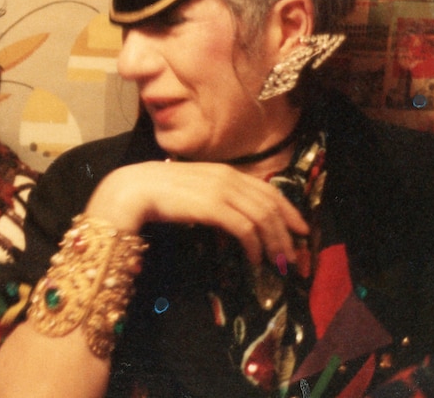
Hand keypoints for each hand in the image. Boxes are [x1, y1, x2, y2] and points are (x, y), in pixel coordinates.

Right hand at [84, 161, 308, 264]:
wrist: (133, 189)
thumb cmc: (157, 192)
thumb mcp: (194, 188)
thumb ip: (215, 196)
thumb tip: (232, 215)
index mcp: (225, 171)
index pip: (268, 189)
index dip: (288, 210)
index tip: (301, 229)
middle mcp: (228, 177)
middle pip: (270, 204)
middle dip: (286, 232)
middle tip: (293, 255)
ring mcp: (221, 191)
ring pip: (262, 217)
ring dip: (274, 242)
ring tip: (278, 262)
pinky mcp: (213, 207)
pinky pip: (244, 228)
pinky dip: (254, 245)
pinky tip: (253, 259)